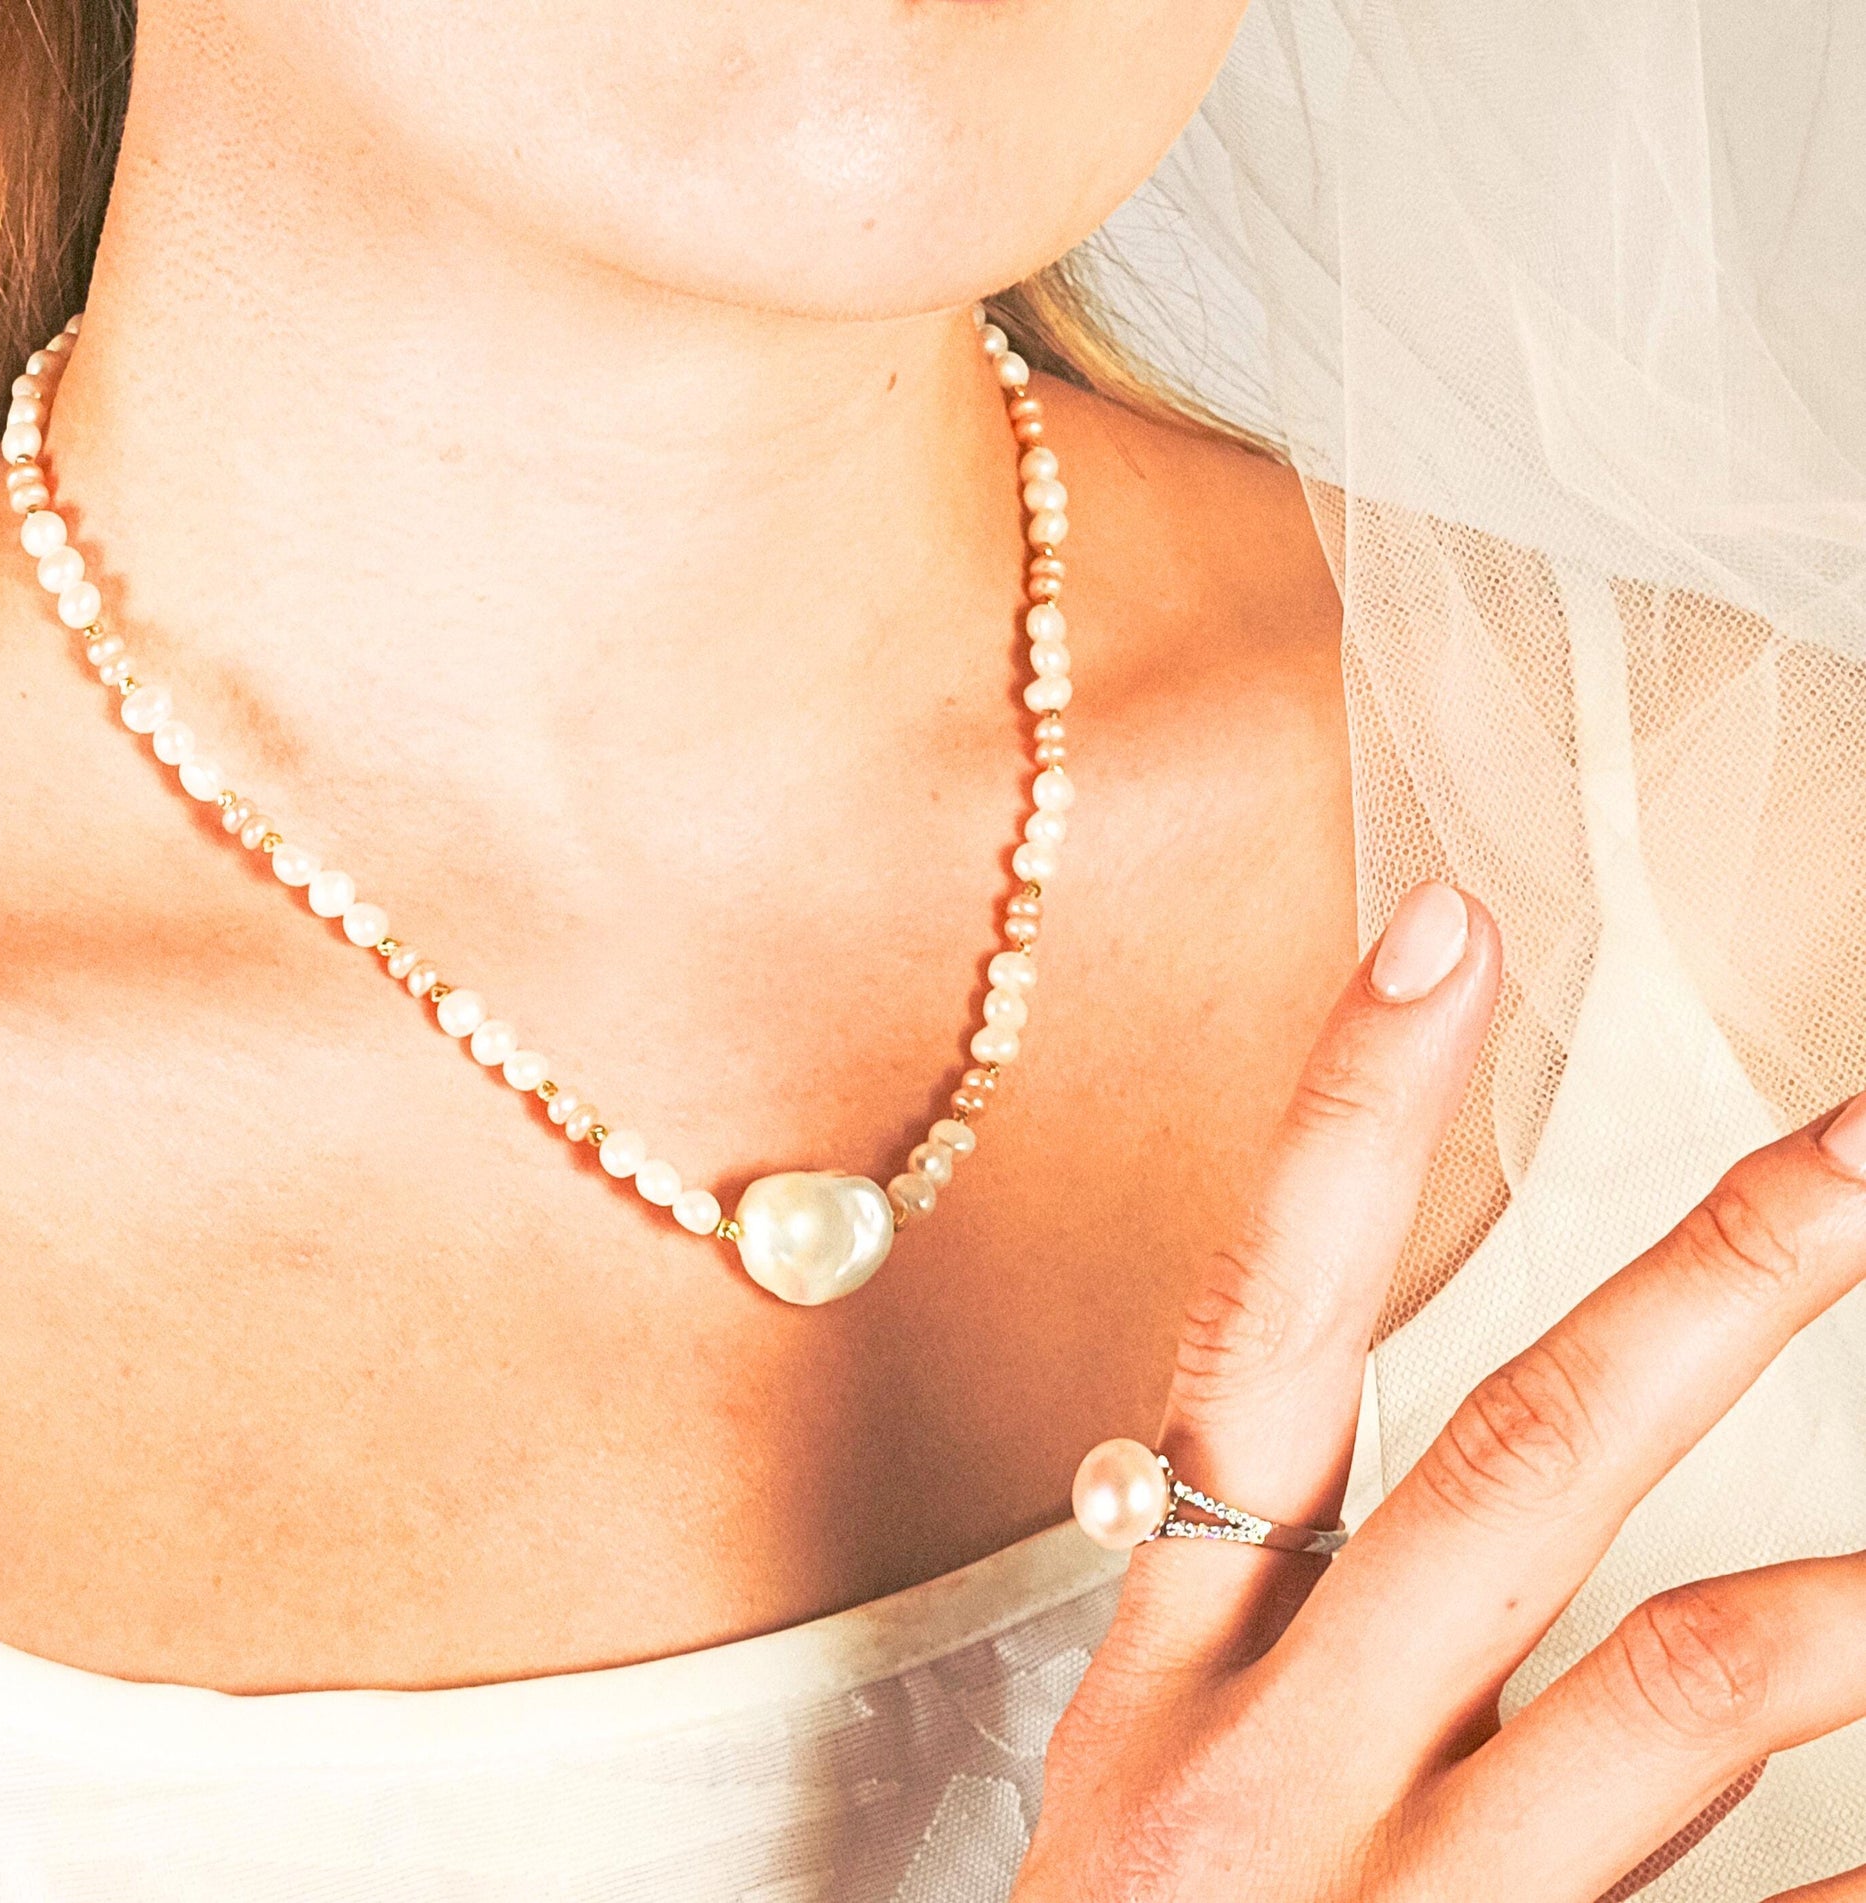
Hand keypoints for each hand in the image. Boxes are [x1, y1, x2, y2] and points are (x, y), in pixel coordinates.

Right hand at [1013, 882, 1865, 1901]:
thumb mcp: (1163, 1761)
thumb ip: (1286, 1608)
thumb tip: (1482, 1462)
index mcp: (1180, 1652)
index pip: (1261, 1327)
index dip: (1342, 1121)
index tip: (1443, 932)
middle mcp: (1275, 1754)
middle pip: (1521, 1461)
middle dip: (1714, 1279)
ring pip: (1674, 1686)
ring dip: (1862, 1588)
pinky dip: (1864, 1867)